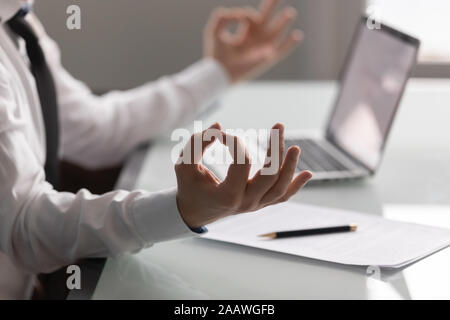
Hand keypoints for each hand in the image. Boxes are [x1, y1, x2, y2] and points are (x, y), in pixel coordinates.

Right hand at [175, 123, 311, 228]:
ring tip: (296, 147)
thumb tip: (219, 127)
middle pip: (270, 175)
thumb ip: (197, 143)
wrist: (194, 212)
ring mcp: (256, 205)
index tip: (221, 133)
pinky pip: (282, 197)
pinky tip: (308, 173)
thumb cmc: (189, 186)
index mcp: (227, 195)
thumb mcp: (185, 164)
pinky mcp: (260, 204)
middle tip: (279, 126)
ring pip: (280, 187)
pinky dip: (296, 186)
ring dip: (290, 166)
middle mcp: (245, 203)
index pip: (242, 162)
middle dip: (276, 149)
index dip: (235, 141)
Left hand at [204, 0, 303, 82]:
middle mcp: (255, 39)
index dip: (247, 14)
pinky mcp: (266, 59)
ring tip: (290, 12)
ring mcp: (262, 48)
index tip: (239, 17)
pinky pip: (282, 50)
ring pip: (277, 32)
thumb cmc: (215, 53)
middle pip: (267, 18)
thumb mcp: (214, 29)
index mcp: (245, 32)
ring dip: (284, 21)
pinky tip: (298, 35)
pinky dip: (290, 44)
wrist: (220, 72)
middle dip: (273, 5)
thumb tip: (241, 13)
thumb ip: (222, 16)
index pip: (251, 16)